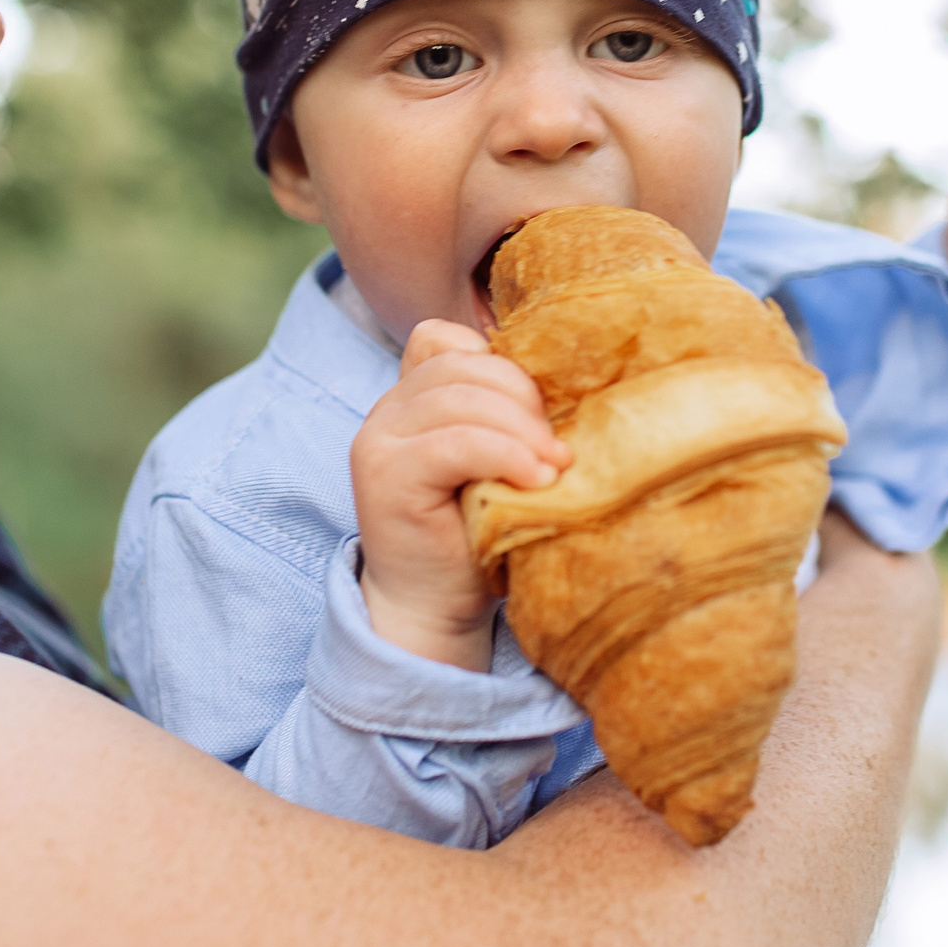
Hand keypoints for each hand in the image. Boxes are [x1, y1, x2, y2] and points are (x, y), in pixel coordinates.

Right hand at [350, 318, 569, 670]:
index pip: (446, 339)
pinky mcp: (384, 474)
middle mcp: (387, 409)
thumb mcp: (495, 461)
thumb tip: (569, 374)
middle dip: (523, 398)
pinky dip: (505, 454)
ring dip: (521, 429)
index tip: (540, 412)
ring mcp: (378, 438)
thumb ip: (502, 415)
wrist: (434, 607)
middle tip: (560, 448)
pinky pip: (455, 442)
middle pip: (462, 366)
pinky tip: (535, 480)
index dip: (500, 363)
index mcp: (411, 396)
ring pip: (461, 398)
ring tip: (555, 467)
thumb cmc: (475, 534)